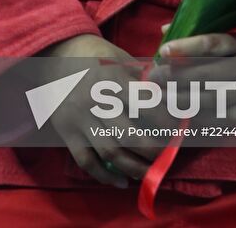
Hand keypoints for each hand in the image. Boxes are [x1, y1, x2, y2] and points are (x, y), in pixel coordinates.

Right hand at [38, 33, 167, 189]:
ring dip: (133, 168)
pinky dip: (104, 176)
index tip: (178, 129)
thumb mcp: (120, 57)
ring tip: (149, 174)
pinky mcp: (66, 132)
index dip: (164, 120)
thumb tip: (169, 94)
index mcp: (113, 79)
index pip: (144, 105)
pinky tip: (122, 181)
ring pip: (109, 152)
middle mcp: (96, 100)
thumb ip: (142, 76)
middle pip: (129, 135)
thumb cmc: (96, 54)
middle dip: (152, 150)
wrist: (57, 53)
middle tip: (167, 156)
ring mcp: (79, 118)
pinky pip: (86, 160)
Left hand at [154, 5, 235, 124]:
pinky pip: (231, 119)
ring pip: (219, 100)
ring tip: (163, 99)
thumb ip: (202, 25)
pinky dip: (207, 120)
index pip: (213, 43)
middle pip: (211, 75)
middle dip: (179, 79)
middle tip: (155, 78)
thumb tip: (164, 29)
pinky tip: (187, 118)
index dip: (188, 47)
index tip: (164, 50)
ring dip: (188, 102)